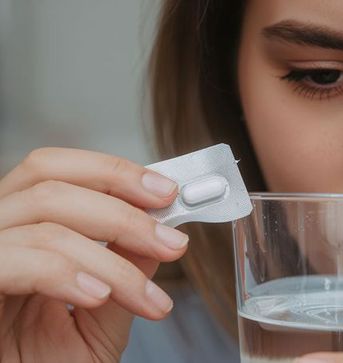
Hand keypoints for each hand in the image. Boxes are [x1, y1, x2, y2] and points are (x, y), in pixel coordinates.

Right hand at [0, 148, 187, 361]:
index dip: (114, 174)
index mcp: (23, 231)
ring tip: (149, 298)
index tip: (166, 193)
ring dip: (112, 259)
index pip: (59, 172)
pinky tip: (98, 296)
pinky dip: (63, 273)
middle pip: (51, 184)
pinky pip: (12, 260)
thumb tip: (162, 231)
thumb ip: (126, 271)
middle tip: (171, 243)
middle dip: (124, 211)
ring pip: (44, 223)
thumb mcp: (100, 317)